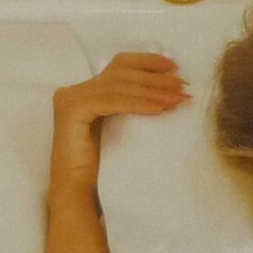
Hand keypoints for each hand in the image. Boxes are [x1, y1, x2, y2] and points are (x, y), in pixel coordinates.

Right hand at [50, 52, 189, 195]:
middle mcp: (73, 90)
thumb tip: (170, 87)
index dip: (148, 62)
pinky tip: (160, 109)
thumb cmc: (102, 166)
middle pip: (121, 73)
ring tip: (177, 99)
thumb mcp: (120, 127)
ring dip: (153, 91)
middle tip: (182, 86)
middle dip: (155, 78)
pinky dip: (139, 103)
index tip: (175, 66)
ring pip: (119, 86)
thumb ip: (132, 105)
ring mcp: (70, 99)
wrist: (78, 191)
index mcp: (84, 91)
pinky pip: (113, 101)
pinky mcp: (72, 110)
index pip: (119, 65)